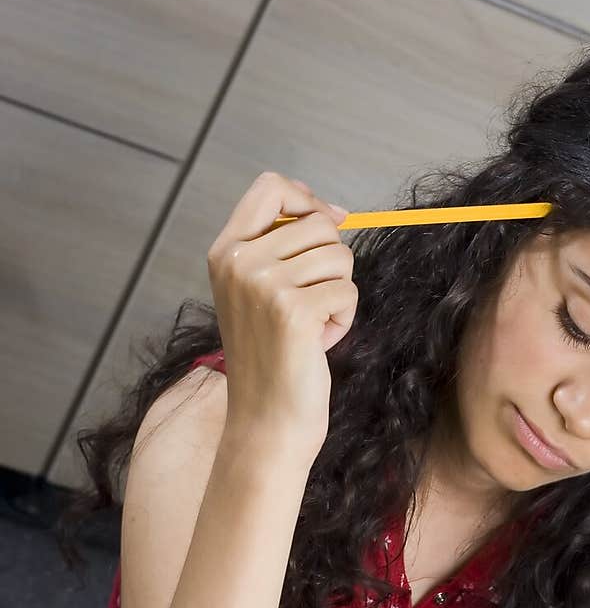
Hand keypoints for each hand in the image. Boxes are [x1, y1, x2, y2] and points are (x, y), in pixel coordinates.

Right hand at [206, 171, 356, 462]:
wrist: (266, 421)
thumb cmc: (272, 359)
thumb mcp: (261, 292)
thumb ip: (282, 249)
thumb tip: (335, 213)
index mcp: (225, 251)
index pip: (271, 187)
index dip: (307, 199)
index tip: (327, 224)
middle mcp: (239, 262)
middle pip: (318, 224)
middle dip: (331, 264)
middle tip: (311, 304)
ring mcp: (263, 285)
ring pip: (339, 258)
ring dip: (339, 294)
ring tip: (313, 327)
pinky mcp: (293, 311)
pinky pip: (347, 292)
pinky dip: (343, 319)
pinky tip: (319, 343)